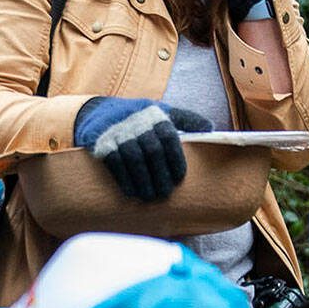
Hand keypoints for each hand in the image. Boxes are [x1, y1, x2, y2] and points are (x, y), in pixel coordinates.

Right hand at [73, 97, 211, 200]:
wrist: (97, 112)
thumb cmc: (138, 115)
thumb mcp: (161, 111)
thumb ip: (185, 118)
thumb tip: (211, 127)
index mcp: (155, 115)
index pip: (169, 138)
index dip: (176, 160)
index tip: (179, 178)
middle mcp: (137, 122)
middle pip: (153, 152)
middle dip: (160, 175)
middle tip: (165, 193)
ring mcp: (119, 133)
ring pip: (135, 160)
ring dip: (144, 181)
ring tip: (150, 197)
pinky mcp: (102, 143)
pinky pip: (115, 164)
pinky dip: (125, 180)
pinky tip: (132, 192)